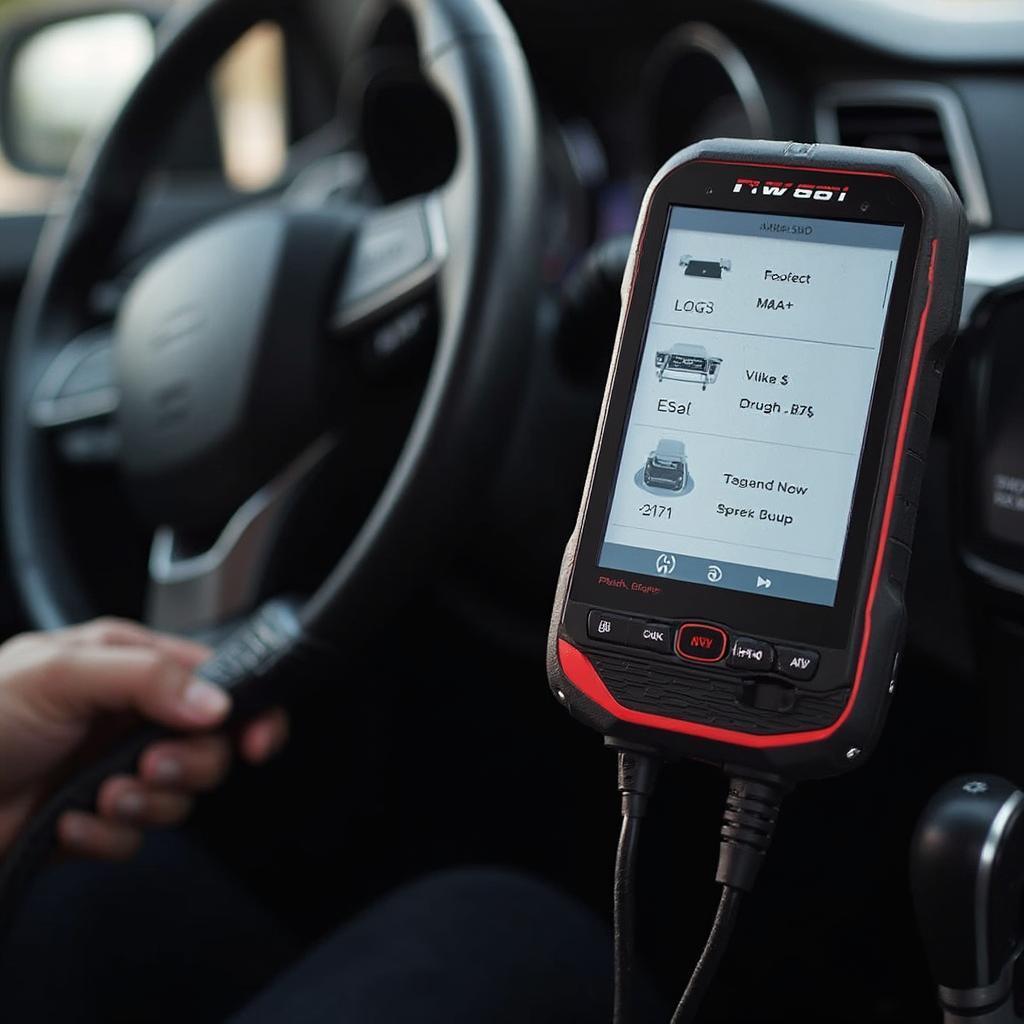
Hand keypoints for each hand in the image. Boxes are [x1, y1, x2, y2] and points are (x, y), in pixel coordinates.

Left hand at [0, 618, 287, 859]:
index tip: (258, 740)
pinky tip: (64, 823)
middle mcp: (130, 718)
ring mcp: (113, 770)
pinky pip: (134, 838)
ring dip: (142, 804)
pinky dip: (104, 836)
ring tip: (97, 797)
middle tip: (146, 765)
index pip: (218, 682)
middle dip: (186, 764)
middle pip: (210, 747)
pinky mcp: (94, 820)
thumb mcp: (62, 673)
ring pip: (178, 797)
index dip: (249, 711)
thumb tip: (219, 702)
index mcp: (132, 666)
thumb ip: (148, 678)